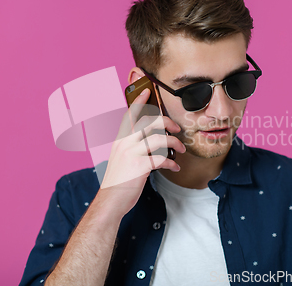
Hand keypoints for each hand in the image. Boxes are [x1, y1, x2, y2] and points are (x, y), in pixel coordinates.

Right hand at [96, 88, 185, 218]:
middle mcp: (124, 143)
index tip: (147, 92)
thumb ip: (132, 146)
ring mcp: (131, 154)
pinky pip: (161, 158)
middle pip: (150, 122)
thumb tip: (152, 140)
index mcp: (120, 140)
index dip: (139, 102)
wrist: (111, 200)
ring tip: (181, 149)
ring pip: (159, 138)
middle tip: (177, 130)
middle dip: (168, 123)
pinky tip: (174, 166)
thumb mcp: (122, 158)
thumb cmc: (119, 180)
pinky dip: (171, 162)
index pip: (130, 115)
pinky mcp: (139, 166)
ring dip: (174, 143)